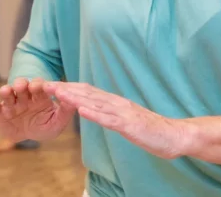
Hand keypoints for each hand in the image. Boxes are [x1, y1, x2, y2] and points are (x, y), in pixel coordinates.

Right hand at [0, 78, 74, 141]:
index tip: (40, 87)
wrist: (30, 137)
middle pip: (22, 86)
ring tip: (7, 91)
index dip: (38, 85)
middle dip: (22, 85)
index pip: (38, 86)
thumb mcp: (58, 122)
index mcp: (39, 96)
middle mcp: (24, 96)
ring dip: (7, 90)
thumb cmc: (45, 126)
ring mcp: (11, 103)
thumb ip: (66, 111)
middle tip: (23, 87)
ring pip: (8, 93)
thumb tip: (74, 101)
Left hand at [44, 82, 187, 159]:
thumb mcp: (126, 119)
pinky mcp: (130, 126)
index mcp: (116, 102)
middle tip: (46, 85)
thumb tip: (94, 109)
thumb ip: (111, 113)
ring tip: (57, 93)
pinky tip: (81, 111)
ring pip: (95, 103)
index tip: (51, 86)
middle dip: (66, 89)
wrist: (175, 135)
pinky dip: (94, 114)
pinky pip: (109, 120)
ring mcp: (124, 114)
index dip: (69, 88)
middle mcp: (118, 103)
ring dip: (75, 98)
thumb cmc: (151, 129)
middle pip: (87, 93)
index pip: (88, 92)